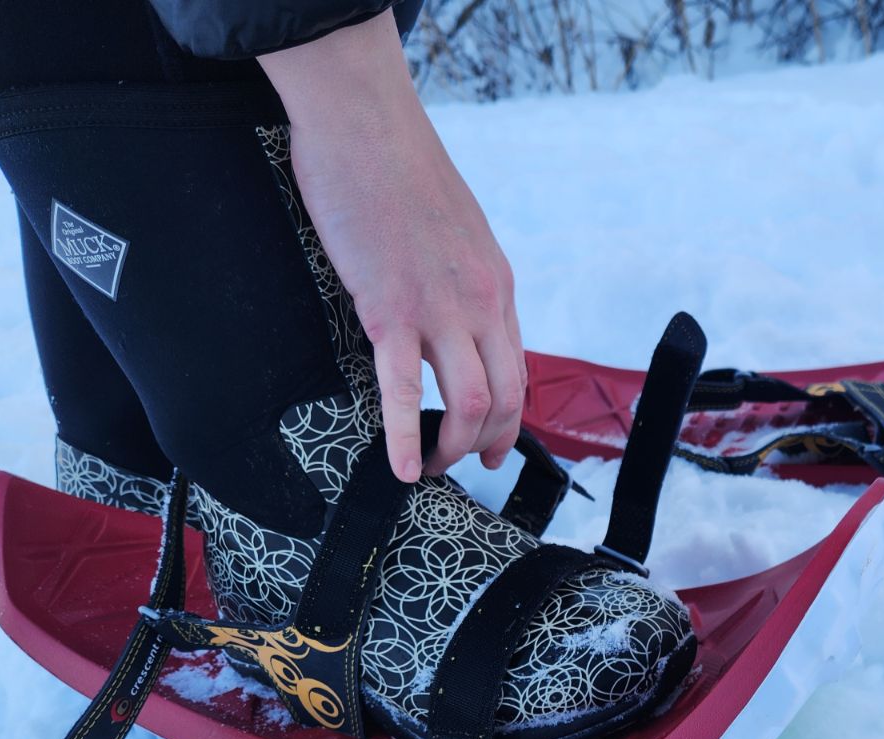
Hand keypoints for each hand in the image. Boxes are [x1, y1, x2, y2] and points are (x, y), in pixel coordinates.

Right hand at [258, 13, 524, 480]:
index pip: (516, 367)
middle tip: (465, 466)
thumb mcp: (454, 230)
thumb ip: (460, 276)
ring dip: (454, 446)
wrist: (367, 125)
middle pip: (505, 395)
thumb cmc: (398, 169)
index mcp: (496, 284)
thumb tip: (449, 306)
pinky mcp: (391, 307)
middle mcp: (482, 302)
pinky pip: (402, 388)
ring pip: (469, 400)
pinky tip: (401, 469)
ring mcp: (440, 308)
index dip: (509, 416)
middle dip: (488, 442)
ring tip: (431, 468)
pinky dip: (405, 437)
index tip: (494, 443)